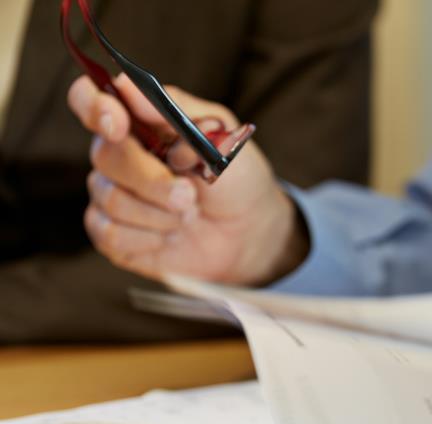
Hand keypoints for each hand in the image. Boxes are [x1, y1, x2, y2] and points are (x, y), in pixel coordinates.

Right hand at [67, 74, 306, 284]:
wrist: (251, 231)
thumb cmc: (236, 177)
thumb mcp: (221, 137)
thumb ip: (175, 110)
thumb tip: (126, 85)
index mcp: (138, 123)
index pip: (88, 99)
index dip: (93, 107)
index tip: (118, 125)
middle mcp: (117, 156)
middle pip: (104, 155)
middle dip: (152, 179)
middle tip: (189, 194)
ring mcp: (111, 195)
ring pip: (110, 198)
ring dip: (159, 213)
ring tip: (189, 214)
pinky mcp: (113, 235)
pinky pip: (110, 234)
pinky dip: (148, 238)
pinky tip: (170, 237)